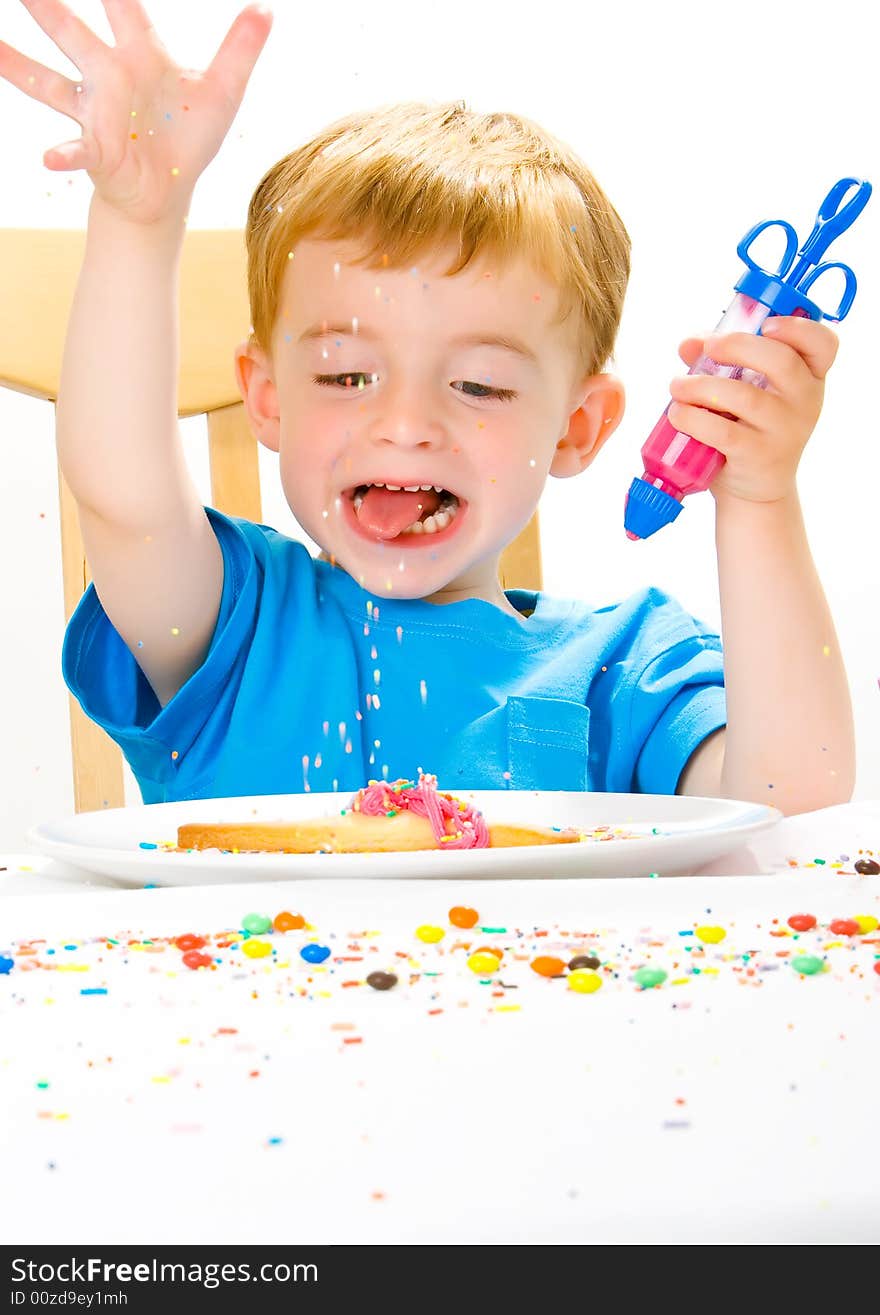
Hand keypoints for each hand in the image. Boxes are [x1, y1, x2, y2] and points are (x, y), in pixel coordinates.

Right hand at [0, 0, 272, 225]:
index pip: (122, 3)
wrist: (168, 190)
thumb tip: (266, 9)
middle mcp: (108, 74)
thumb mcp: (224, 91)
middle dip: (45, 6)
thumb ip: (241, 49)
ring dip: (18, 64)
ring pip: (48, 82)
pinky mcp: (93, 151)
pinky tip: (50, 157)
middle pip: (70, 32)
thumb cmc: (191, 134)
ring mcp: (93, 111)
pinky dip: (63, 153)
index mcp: (140, 52)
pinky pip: (74, 149)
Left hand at [668, 316, 838, 505]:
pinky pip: (724, 432)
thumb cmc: (750, 427)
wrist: (754, 488)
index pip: (824, 344)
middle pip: (782, 361)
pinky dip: (694, 419)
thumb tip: (689, 344)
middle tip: (709, 348)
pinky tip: (678, 413)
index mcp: (808, 376)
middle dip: (738, 345)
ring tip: (677, 386)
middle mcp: (804, 401)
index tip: (766, 325)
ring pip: (744, 397)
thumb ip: (720, 359)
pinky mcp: (758, 456)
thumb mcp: (746, 388)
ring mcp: (784, 431)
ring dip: (702, 386)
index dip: (798, 328)